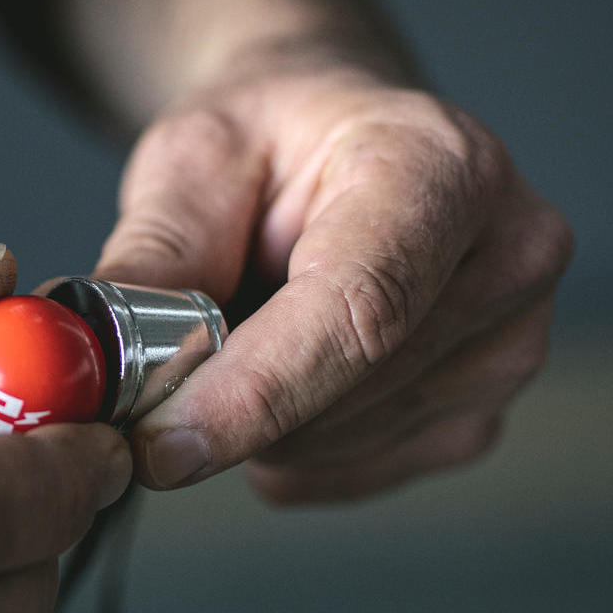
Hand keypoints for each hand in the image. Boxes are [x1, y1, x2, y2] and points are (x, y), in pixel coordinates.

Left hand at [94, 61, 572, 501]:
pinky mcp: (482, 412)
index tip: (159, 443)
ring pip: (340, 445)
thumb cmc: (270, 139)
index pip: (358, 310)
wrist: (333, 140)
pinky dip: (286, 446)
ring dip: (254, 421)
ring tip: (243, 330)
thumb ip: (152, 260)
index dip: (254, 392)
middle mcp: (507, 255)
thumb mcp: (190, 158)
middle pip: (348, 390)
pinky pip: (352, 473)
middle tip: (148, 375)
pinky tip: (279, 372)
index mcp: (442, 167)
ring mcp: (510, 344)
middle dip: (226, 407)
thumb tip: (102, 366)